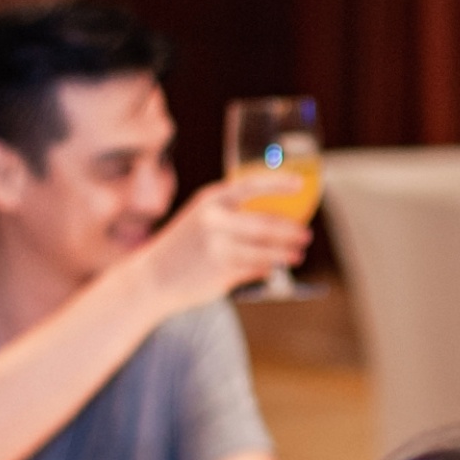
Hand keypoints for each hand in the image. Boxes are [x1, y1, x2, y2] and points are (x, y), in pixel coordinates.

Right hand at [140, 177, 314, 311]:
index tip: (301, 184)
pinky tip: (272, 268)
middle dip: (291, 230)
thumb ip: (232, 214)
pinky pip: (255, 268)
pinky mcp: (221, 271)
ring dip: (285, 253)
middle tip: (306, 234)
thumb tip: (277, 217)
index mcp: (211, 200)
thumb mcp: (202, 218)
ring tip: (298, 254)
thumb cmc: (185, 245)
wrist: (153, 276)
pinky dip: (267, 268)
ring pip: (264, 250)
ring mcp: (218, 247)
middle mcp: (214, 220)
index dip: (279, 184)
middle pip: (264, 224)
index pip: (251, 185)